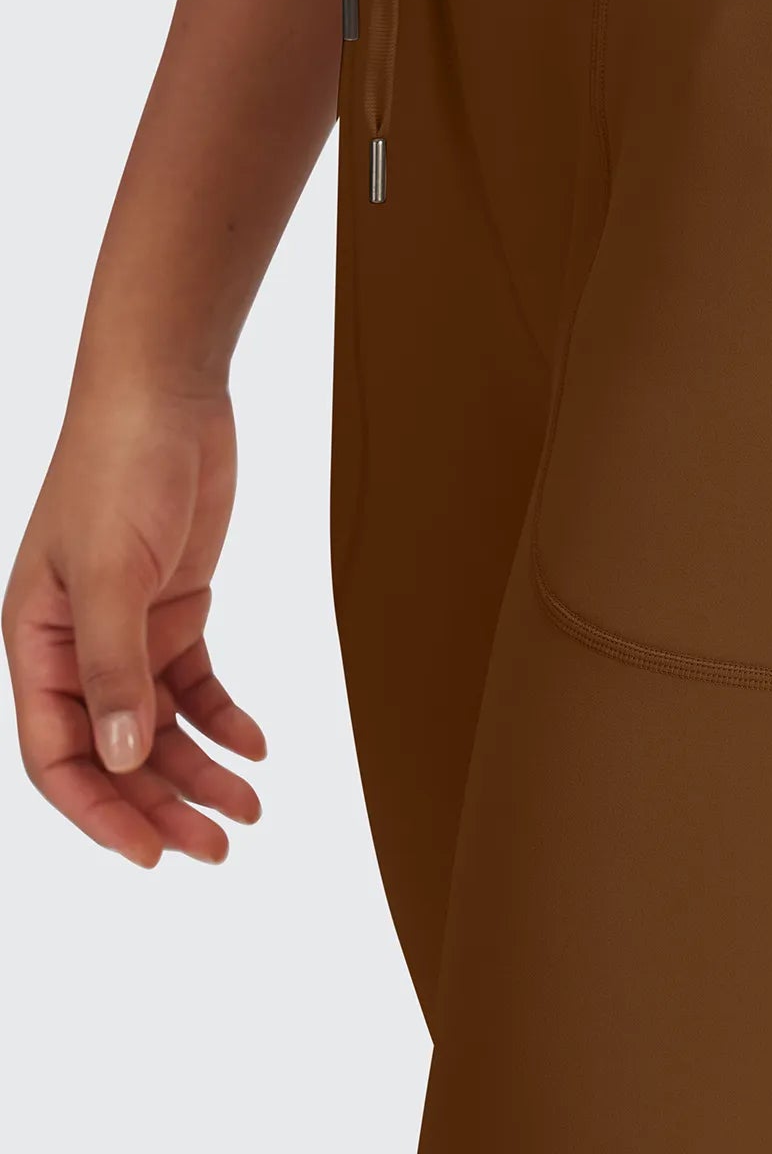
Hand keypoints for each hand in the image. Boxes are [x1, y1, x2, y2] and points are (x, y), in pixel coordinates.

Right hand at [3, 379, 265, 866]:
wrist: (166, 395)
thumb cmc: (118, 469)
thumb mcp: (112, 573)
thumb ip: (117, 669)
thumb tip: (123, 761)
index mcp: (36, 645)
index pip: (58, 757)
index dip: (100, 813)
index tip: (152, 854)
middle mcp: (77, 648)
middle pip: (116, 754)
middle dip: (163, 805)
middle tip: (218, 847)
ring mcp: (128, 629)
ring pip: (160, 727)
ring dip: (201, 771)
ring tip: (250, 811)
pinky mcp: (175, 607)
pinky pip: (196, 683)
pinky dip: (224, 718)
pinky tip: (255, 746)